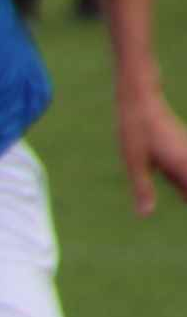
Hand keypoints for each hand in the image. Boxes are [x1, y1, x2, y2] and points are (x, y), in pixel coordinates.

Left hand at [114, 87, 186, 213]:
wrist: (140, 102)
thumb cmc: (135, 131)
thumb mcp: (134, 163)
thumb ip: (143, 189)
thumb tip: (145, 215)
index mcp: (183, 164)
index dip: (186, 198)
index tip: (182, 202)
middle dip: (184, 195)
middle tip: (183, 204)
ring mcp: (186, 153)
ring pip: (186, 178)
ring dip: (181, 187)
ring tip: (179, 194)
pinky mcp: (180, 149)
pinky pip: (182, 170)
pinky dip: (179, 180)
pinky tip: (171, 178)